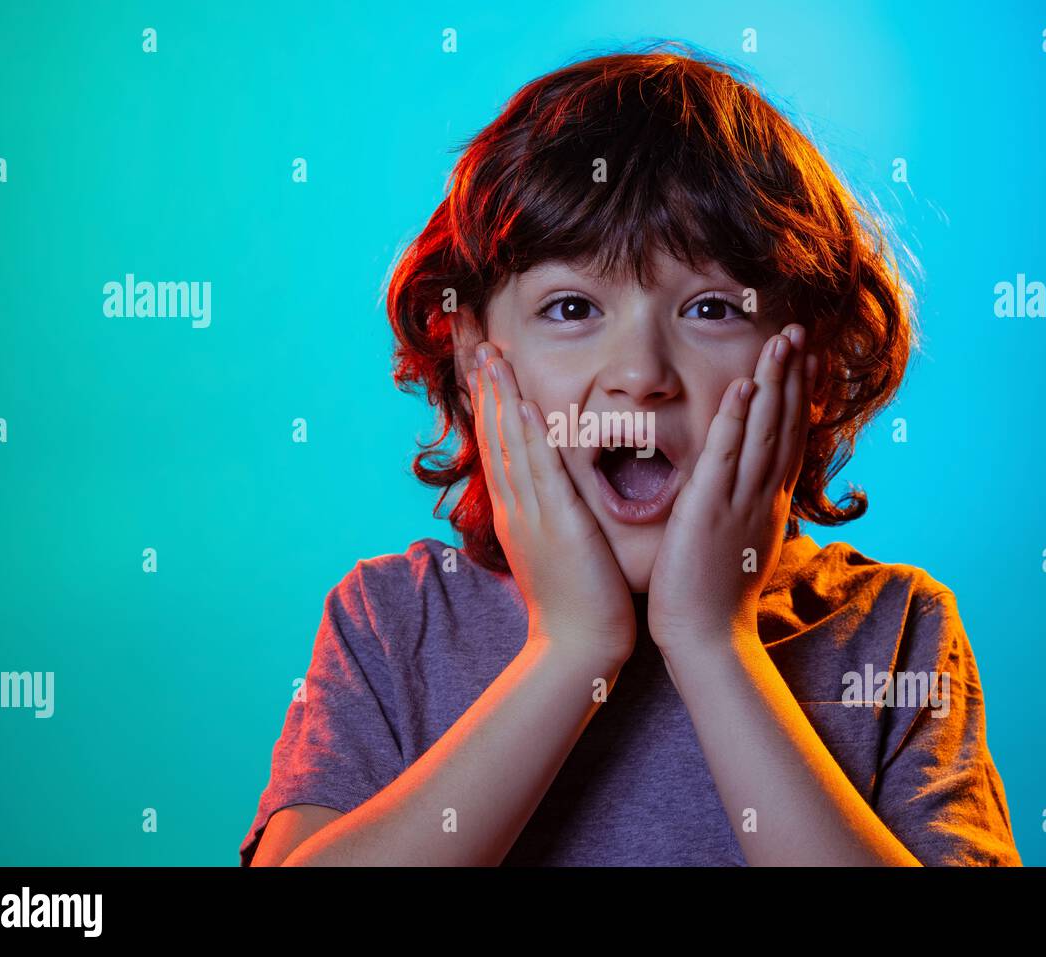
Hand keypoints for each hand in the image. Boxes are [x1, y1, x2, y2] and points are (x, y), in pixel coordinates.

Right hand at [469, 342, 635, 666]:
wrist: (576, 647)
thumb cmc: (575, 600)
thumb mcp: (553, 546)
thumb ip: (548, 513)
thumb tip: (548, 490)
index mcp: (516, 507)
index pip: (496, 440)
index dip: (487, 396)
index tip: (480, 357)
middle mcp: (516, 504)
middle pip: (492, 431)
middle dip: (481, 381)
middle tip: (469, 334)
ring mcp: (532, 513)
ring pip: (510, 443)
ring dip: (499, 396)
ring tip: (488, 352)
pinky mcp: (558, 524)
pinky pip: (541, 471)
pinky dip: (530, 436)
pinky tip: (525, 405)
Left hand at [646, 323, 818, 656]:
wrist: (708, 640)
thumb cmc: (715, 597)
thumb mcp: (740, 544)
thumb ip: (745, 511)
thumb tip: (750, 492)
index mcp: (767, 504)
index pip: (792, 439)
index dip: (801, 397)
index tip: (811, 361)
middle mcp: (762, 497)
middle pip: (787, 425)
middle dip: (794, 376)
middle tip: (802, 332)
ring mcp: (740, 502)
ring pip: (766, 432)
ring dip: (775, 383)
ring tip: (783, 340)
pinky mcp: (710, 511)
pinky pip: (728, 456)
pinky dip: (739, 419)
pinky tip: (745, 386)